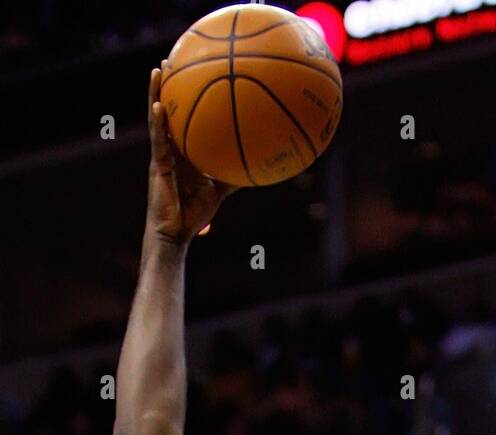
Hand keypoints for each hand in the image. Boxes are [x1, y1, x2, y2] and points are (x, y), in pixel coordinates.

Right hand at [147, 67, 237, 244]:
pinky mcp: (157, 164)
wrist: (176, 232)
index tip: (188, 73)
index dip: (182, 97)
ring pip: (157, 119)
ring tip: (158, 70)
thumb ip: (234, 176)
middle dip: (167, 85)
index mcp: (182, 151)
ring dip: (155, 93)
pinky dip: (157, 122)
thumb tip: (260, 168)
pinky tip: (158, 106)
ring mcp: (161, 155)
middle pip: (167, 111)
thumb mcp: (220, 191)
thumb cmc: (194, 214)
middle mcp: (170, 148)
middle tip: (170, 59)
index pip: (181, 118)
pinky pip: (157, 140)